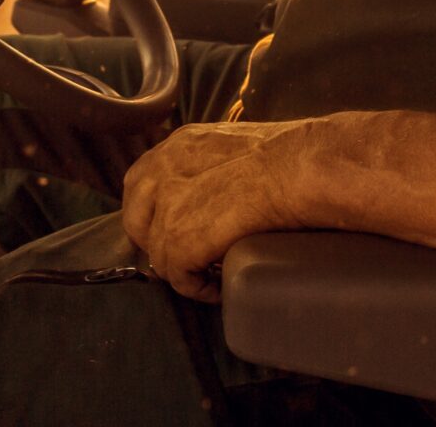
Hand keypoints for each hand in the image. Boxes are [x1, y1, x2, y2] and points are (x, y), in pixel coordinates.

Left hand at [121, 118, 318, 301]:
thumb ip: (213, 165)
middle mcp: (164, 170)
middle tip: (189, 257)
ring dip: (184, 270)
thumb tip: (217, 191)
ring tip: (211, 276)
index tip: (176, 228)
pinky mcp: (180, 239)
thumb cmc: (292, 158)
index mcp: (180, 146)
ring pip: (159, 254)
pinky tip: (218, 289)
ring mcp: (168, 206)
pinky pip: (178, 277)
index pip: (141, 183)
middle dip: (158, 243)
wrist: (300, 169)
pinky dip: (198, 288)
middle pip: (135, 219)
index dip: (154, 212)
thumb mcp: (237, 146)